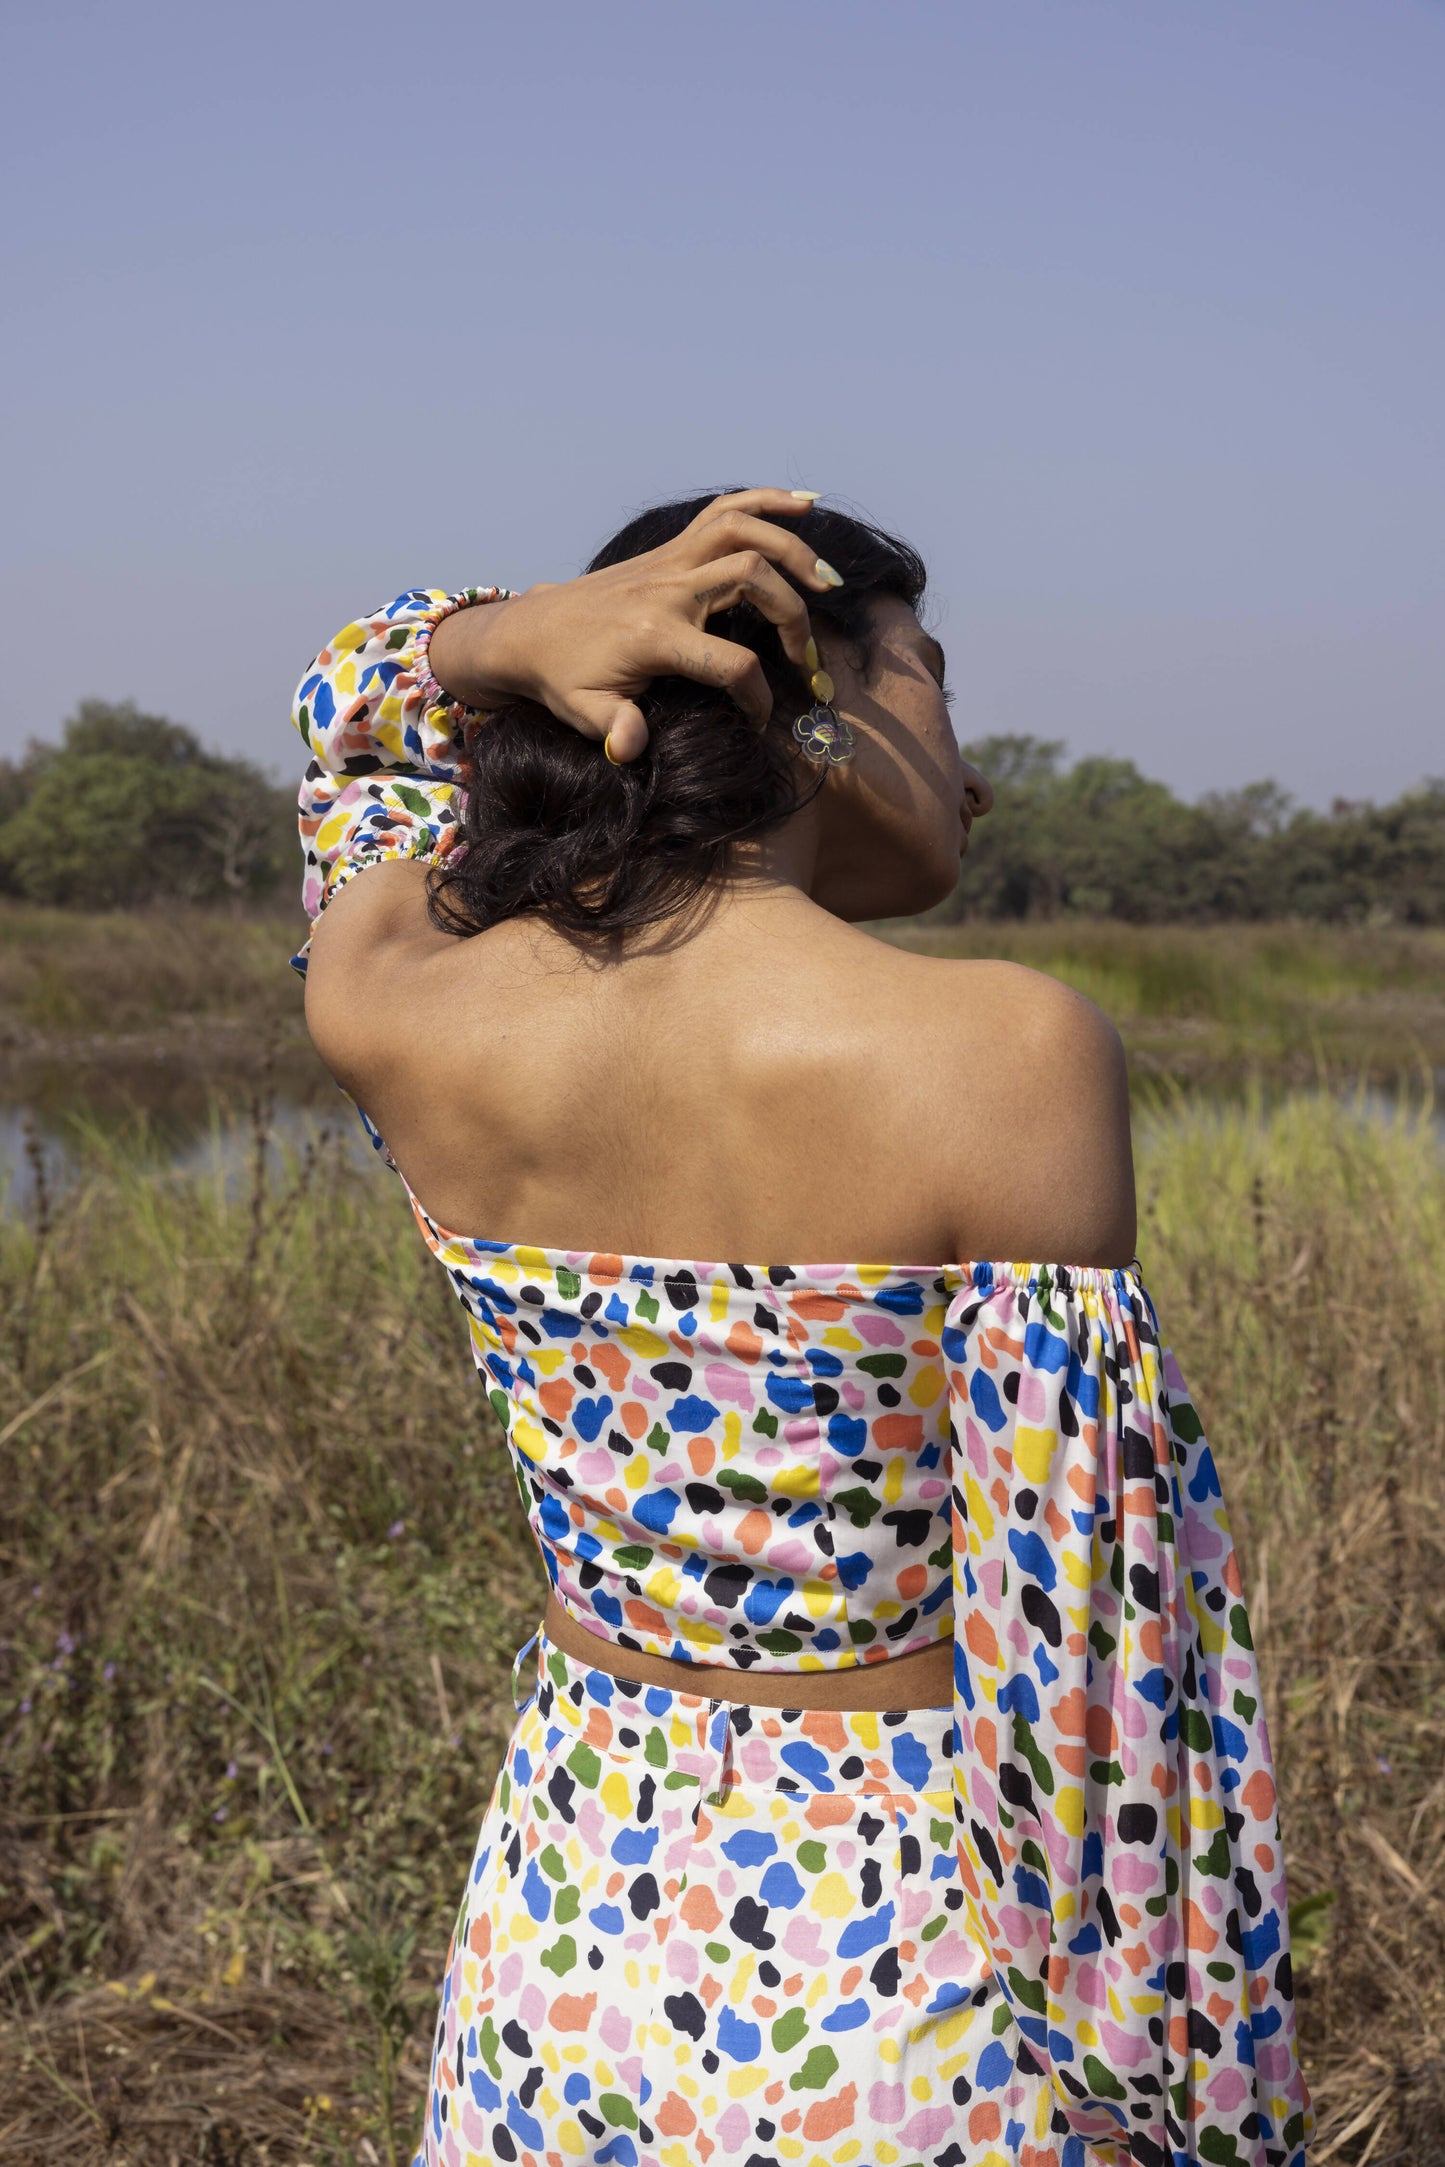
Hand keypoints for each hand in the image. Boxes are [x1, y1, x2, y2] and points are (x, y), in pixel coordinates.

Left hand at [426, 488, 840, 762]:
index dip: (759, 697)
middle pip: (753, 578)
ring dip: (792, 550)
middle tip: (806, 655)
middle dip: (794, 615)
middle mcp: (669, 587)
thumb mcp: (583, 712)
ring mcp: (670, 560)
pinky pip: (724, 512)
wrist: (531, 630)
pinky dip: (765, 501)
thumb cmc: (561, 677)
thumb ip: (614, 730)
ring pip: (743, 530)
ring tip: (827, 582)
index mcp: (655, 635)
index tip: (759, 720)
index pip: (733, 663)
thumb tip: (629, 751)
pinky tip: (803, 505)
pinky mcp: (671, 549)